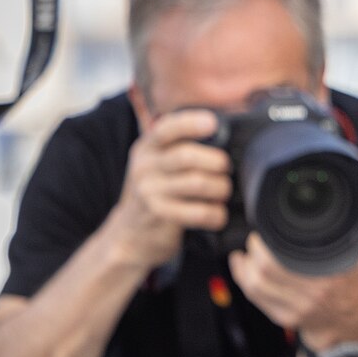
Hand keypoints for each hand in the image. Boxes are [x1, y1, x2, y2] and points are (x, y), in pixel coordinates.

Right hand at [109, 110, 232, 270]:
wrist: (131, 233)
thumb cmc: (158, 193)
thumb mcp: (159, 164)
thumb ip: (181, 146)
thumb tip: (223, 128)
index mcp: (147, 147)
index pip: (166, 128)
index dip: (190, 123)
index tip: (213, 123)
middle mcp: (144, 165)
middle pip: (188, 156)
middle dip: (218, 163)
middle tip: (226, 172)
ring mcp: (149, 190)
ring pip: (198, 183)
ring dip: (221, 189)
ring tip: (222, 194)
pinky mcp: (159, 215)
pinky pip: (199, 212)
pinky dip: (216, 214)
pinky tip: (217, 215)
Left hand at [229, 235, 357, 351]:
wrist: (349, 324)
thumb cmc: (349, 288)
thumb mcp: (353, 260)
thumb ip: (337, 242)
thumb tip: (313, 217)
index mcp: (331, 276)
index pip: (285, 256)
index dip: (267, 241)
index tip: (266, 231)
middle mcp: (314, 294)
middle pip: (265, 269)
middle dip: (254, 250)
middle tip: (257, 241)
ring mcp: (297, 309)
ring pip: (255, 284)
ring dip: (245, 266)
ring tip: (248, 255)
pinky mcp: (285, 318)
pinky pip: (255, 296)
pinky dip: (243, 278)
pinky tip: (242, 266)